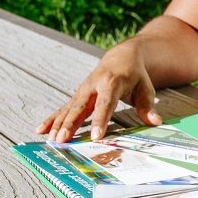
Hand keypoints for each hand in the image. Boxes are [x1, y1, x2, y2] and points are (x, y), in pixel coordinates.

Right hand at [35, 38, 164, 142]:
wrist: (121, 57)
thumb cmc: (135, 75)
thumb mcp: (146, 88)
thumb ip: (148, 106)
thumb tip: (155, 122)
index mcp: (112, 82)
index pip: (105, 104)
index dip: (100, 120)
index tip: (95, 136)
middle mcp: (93, 86)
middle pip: (81, 107)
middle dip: (71, 124)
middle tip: (62, 141)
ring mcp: (83, 90)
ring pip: (69, 109)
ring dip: (59, 124)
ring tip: (51, 140)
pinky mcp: (78, 95)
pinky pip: (63, 108)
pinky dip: (52, 119)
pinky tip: (41, 130)